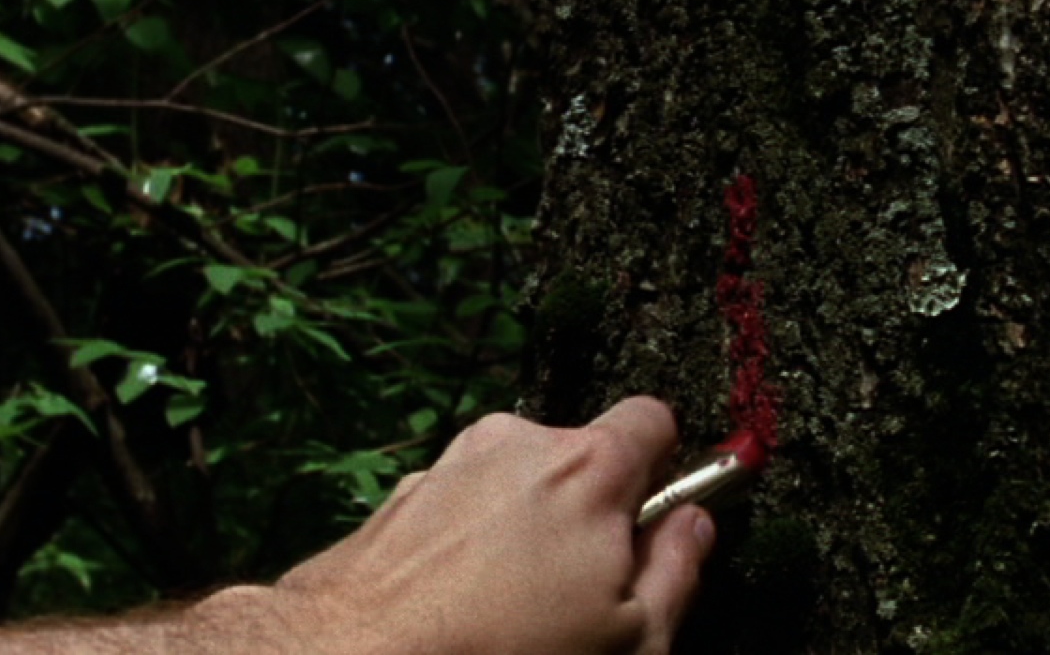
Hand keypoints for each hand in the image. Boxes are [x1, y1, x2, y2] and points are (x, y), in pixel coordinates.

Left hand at [269, 396, 714, 653]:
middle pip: (582, 457)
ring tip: (511, 605)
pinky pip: (467, 501)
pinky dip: (474, 536)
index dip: (666, 465)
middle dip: (591, 510)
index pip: (653, 418)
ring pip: (520, 481)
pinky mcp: (410, 489)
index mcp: (588, 466)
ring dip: (528, 525)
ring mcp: (456, 460)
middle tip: (581, 589)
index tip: (656, 517)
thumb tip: (693, 524)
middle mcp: (519, 441)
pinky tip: (461, 601)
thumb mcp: (632, 640)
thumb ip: (677, 570)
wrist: (357, 653)